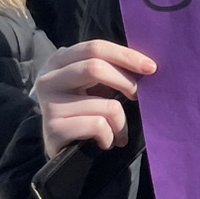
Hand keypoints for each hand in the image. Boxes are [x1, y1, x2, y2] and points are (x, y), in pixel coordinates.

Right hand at [34, 39, 156, 156]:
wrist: (61, 150)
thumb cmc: (84, 112)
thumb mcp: (94, 85)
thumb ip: (110, 70)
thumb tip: (146, 65)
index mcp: (59, 61)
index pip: (95, 48)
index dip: (126, 56)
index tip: (151, 67)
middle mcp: (48, 79)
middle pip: (95, 68)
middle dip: (126, 82)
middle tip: (138, 97)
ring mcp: (48, 104)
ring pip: (105, 104)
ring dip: (121, 122)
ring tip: (119, 131)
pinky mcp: (53, 128)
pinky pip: (98, 125)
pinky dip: (110, 136)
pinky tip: (105, 142)